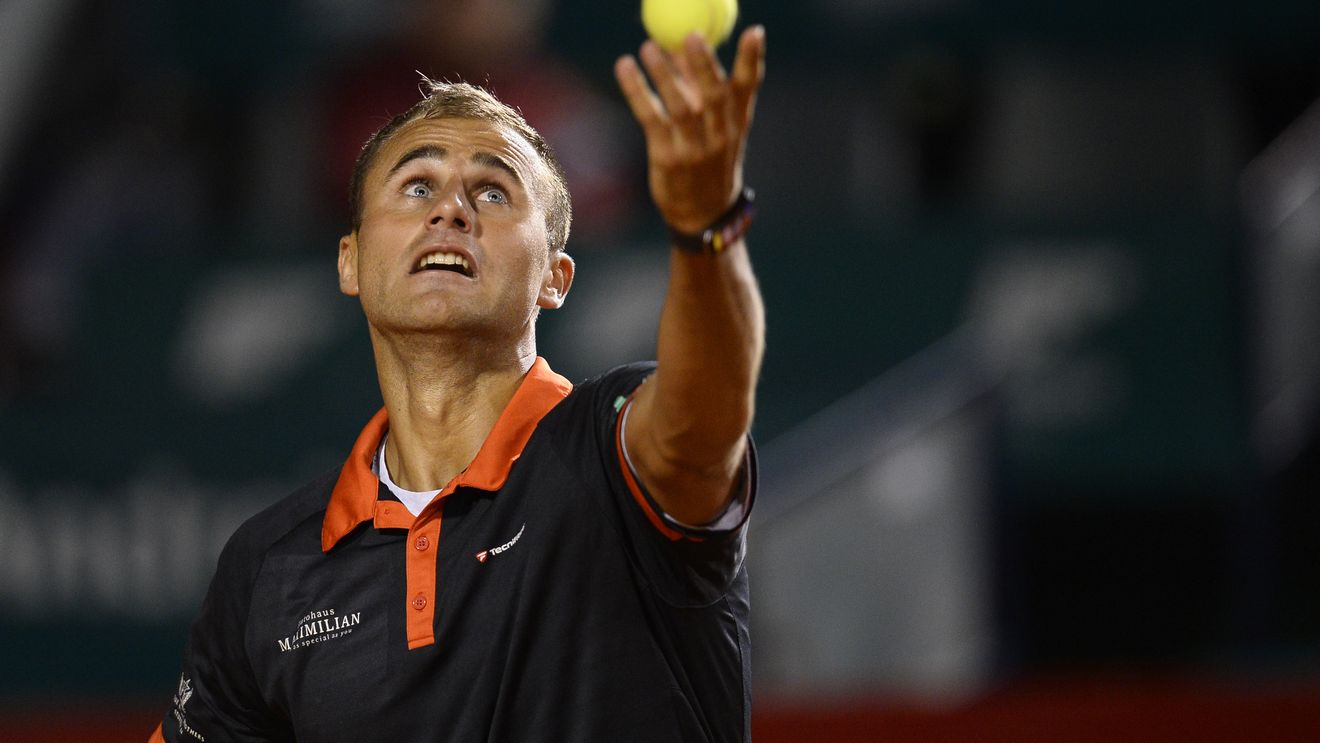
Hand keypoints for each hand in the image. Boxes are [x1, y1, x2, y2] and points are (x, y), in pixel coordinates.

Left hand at [615, 26, 766, 234]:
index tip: (754, 32)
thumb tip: (680, 45)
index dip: (752, 60)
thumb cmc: (709, 160)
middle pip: (714, 96)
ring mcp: (695, 150)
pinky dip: (637, 91)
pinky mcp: (668, 158)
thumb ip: (701, 86)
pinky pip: (651, 119)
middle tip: (691, 36)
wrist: (703, 213)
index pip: (747, 87)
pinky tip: (625, 68)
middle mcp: (720, 135)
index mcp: (736, 123)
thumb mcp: (718, 127)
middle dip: (704, 65)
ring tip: (648, 48)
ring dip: (664, 75)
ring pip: (680, 107)